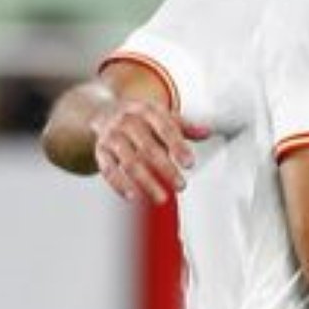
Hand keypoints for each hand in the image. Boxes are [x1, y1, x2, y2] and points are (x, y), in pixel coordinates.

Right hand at [92, 101, 206, 205]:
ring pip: (129, 162)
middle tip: (181, 186)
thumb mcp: (161, 116)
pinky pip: (108, 169)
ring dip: (146, 182)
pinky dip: (120, 184)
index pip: (165, 128)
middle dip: (166, 169)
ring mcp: (112, 136)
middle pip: (148, 147)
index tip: (190, 164)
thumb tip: (207, 132)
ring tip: (161, 198)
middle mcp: (127, 121)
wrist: (102, 111)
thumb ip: (184, 126)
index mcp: (147, 110)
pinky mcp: (100, 151)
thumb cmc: (139, 118)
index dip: (178, 146)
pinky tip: (133, 197)